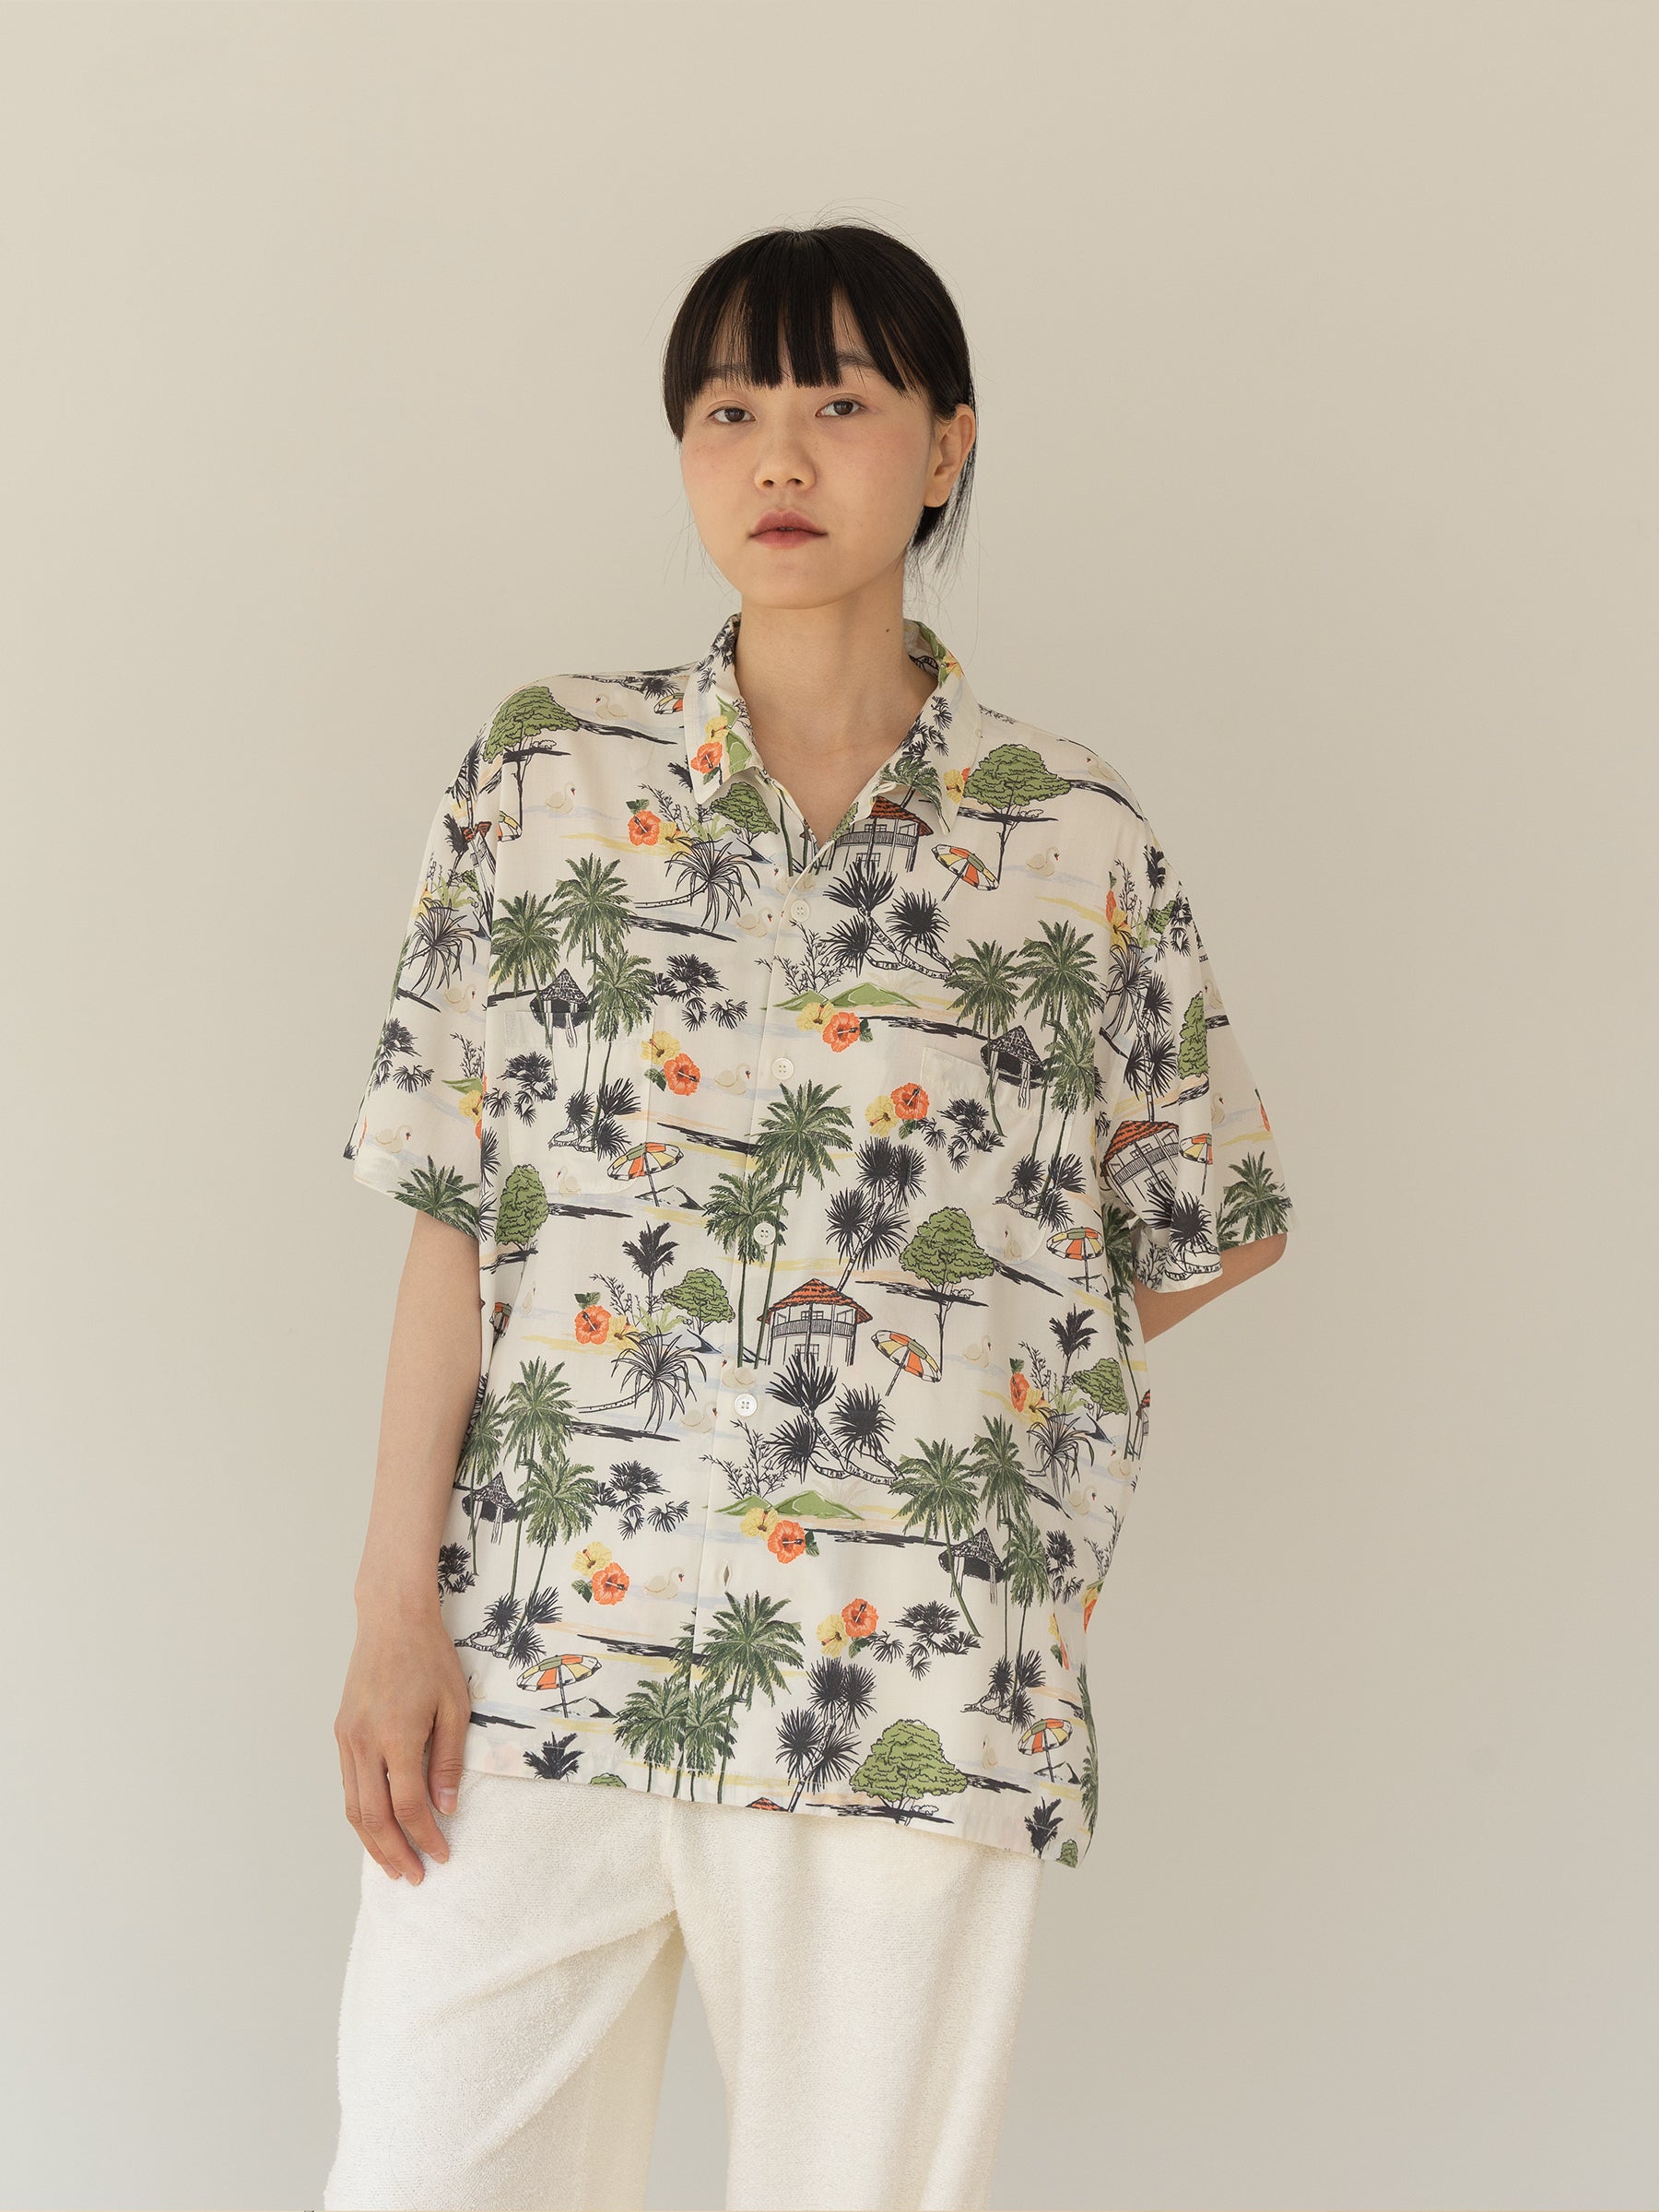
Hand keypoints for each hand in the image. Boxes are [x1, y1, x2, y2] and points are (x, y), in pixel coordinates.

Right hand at [334, 1600, 471, 1881]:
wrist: (391, 1620)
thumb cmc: (430, 1658)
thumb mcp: (454, 1705)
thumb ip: (449, 1758)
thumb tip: (447, 1805)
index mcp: (397, 1738)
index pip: (409, 1806)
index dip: (426, 1837)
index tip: (443, 1854)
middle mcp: (365, 1744)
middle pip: (374, 1817)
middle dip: (394, 1853)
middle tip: (413, 1877)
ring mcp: (347, 1740)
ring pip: (353, 1807)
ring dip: (372, 1842)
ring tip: (391, 1865)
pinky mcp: (341, 1734)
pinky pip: (348, 1786)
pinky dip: (360, 1815)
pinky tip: (375, 1827)